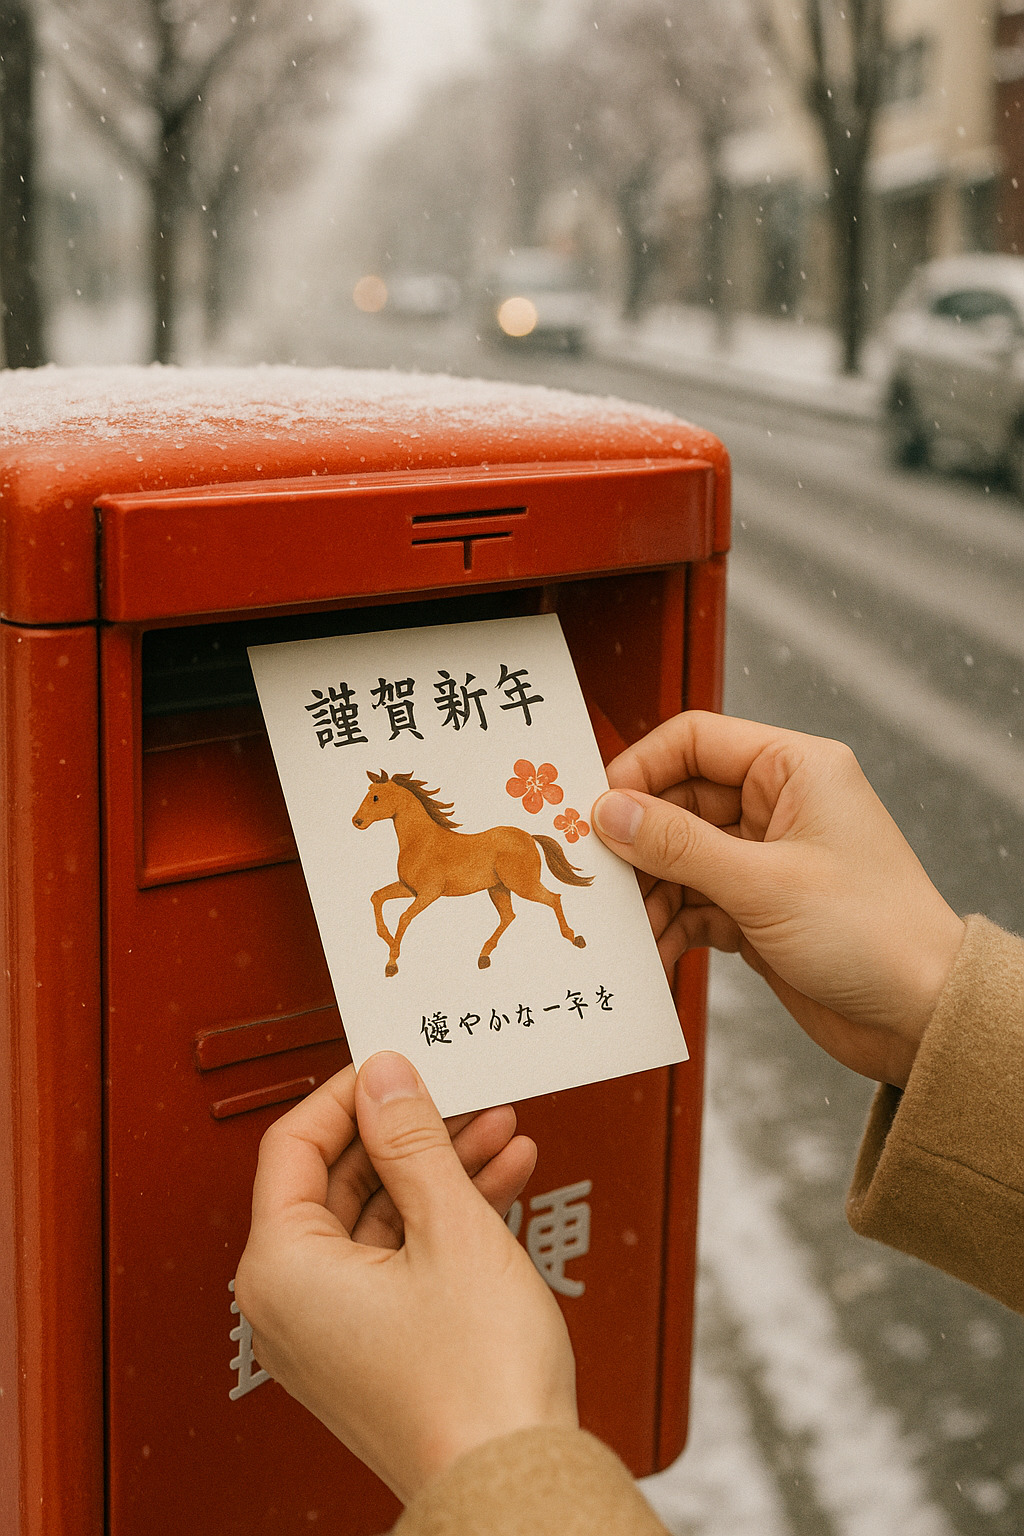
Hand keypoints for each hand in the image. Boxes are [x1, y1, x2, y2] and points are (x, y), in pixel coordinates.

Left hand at [233, 1053, 577, 1503]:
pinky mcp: (372, 1347)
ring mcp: (331, 1330)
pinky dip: (444, 1217)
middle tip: (455, 1091)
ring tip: (495, 1127)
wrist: (514, 1484)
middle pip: (340, 1178)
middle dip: (409, 1129)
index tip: (395, 1064)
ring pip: (378, 1216)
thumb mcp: (449, 1226)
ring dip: (439, 1167)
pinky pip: (397, 1258)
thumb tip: (385, 1078)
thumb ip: (412, 1139)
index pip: (294, 1143)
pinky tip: (498, 1179)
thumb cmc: (476, 1385)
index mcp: (281, 1269)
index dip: (350, 1093)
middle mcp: (290, 1304)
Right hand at [592, 712, 965, 1087]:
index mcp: (794, 770)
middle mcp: (777, 806)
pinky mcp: (757, 908)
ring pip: (679, 858)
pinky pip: (694, 902)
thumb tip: (608, 811)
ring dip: (649, 893)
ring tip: (625, 929)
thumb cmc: (871, 933)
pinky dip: (670, 924)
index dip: (640, 769)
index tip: (596, 807)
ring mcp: (765, 859)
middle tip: (596, 875)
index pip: (695, 741)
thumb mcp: (763, 884)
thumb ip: (678, 845)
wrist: (920, 1017)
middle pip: (678, 803)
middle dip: (636, 842)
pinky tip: (652, 952)